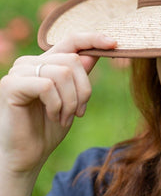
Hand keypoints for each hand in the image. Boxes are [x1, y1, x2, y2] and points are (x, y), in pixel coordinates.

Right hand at [0, 33, 116, 176]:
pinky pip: (47, 86)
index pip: (71, 41)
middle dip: (84, 89)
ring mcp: (18, 72)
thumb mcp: (72, 98)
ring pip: (63, 73)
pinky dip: (57, 105)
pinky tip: (53, 117)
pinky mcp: (10, 85)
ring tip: (65, 118)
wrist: (27, 156)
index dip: (93, 39)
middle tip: (79, 113)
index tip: (114, 44)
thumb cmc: (48, 128)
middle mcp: (29, 62)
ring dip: (71, 101)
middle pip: (73, 60)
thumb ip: (80, 75)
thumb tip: (95, 52)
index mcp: (45, 62)